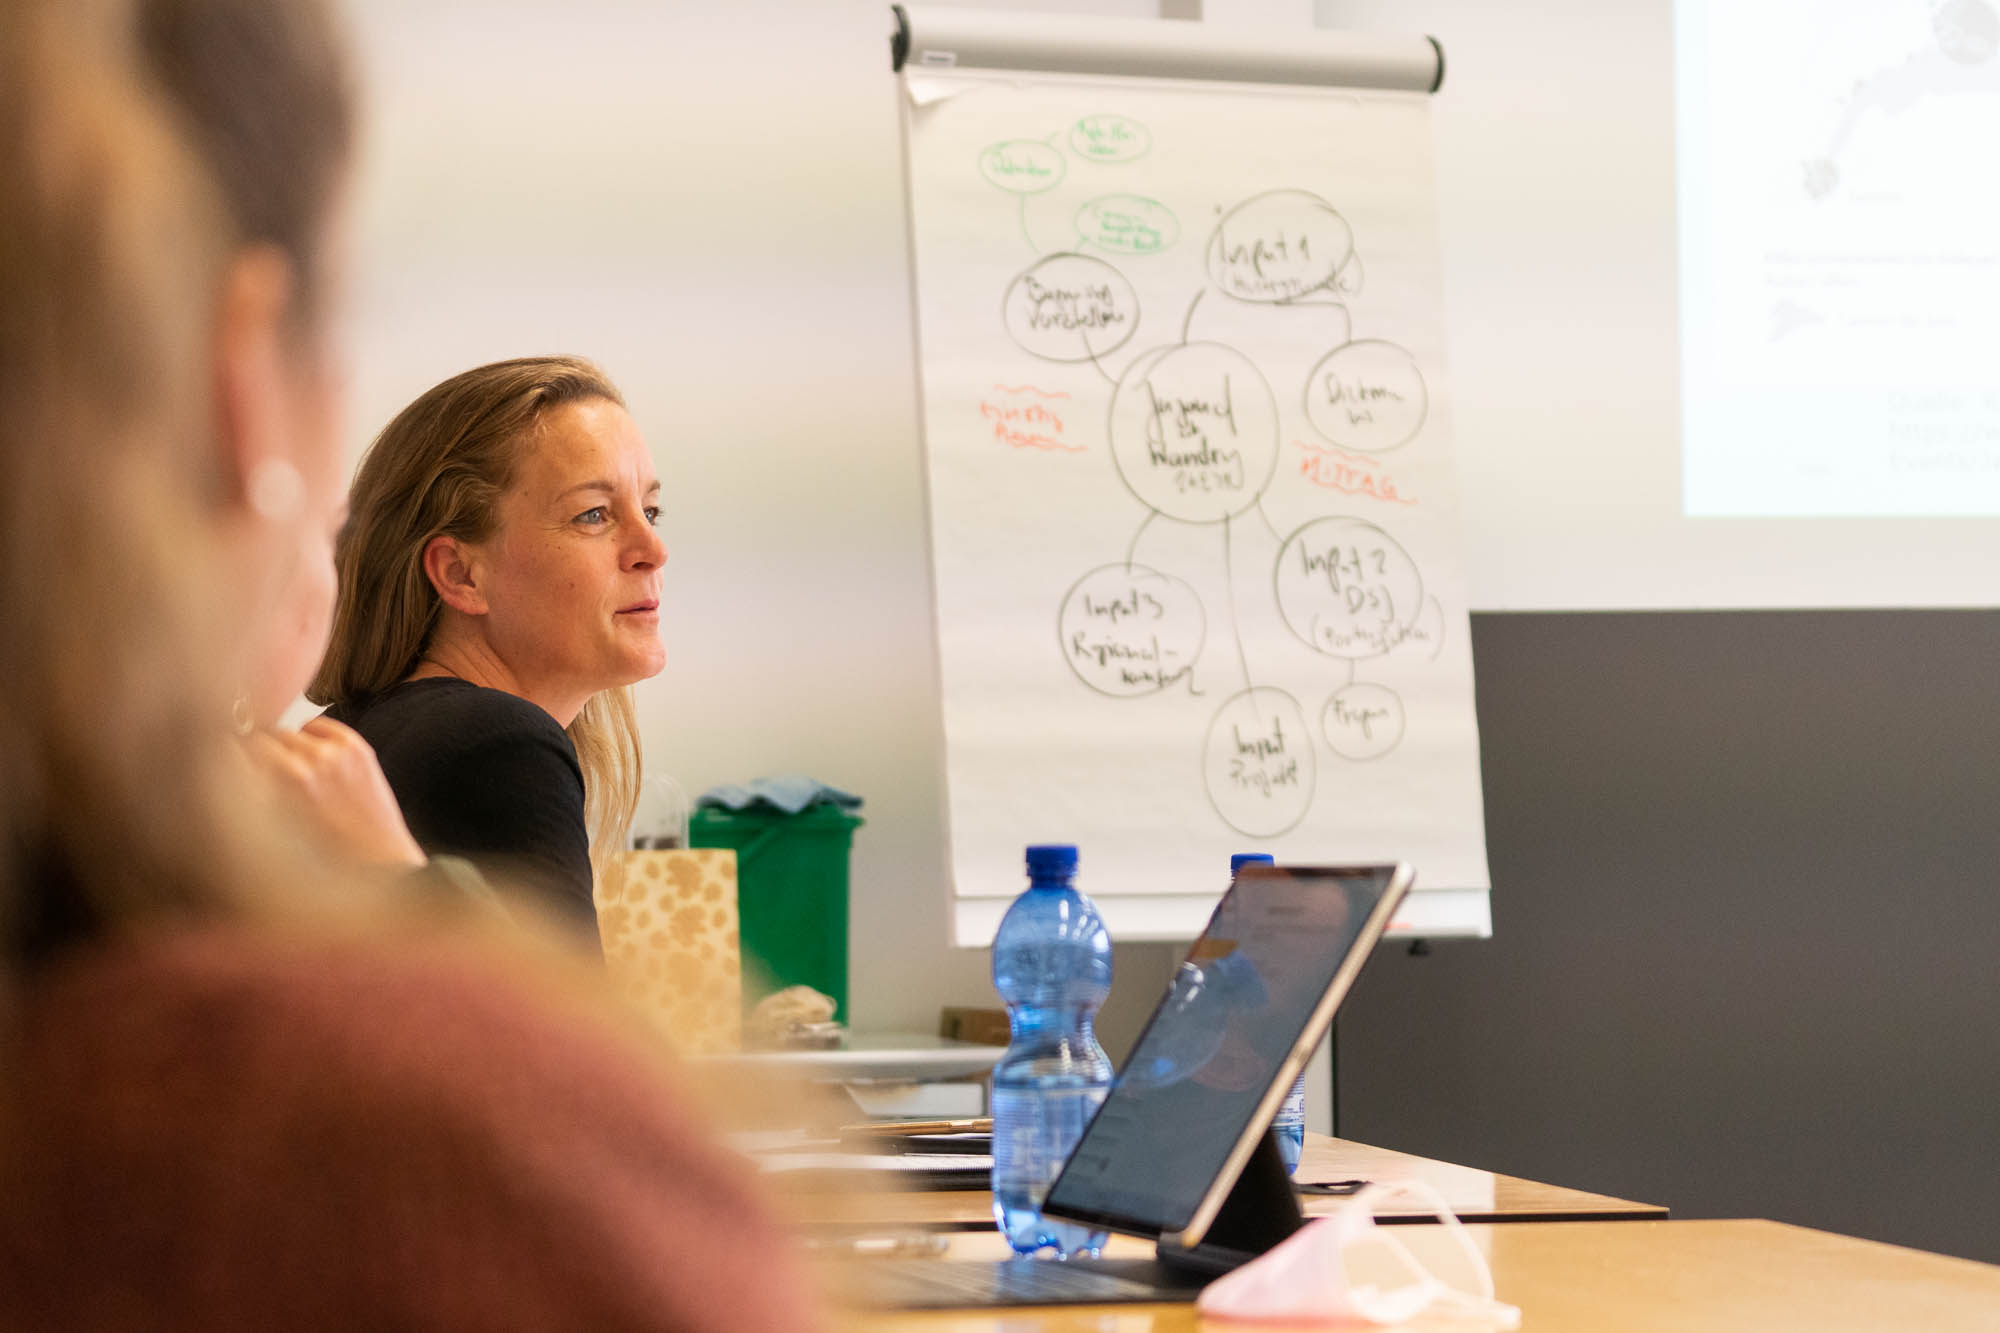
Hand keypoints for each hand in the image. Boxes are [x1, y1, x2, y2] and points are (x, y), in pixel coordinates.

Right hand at [246, 716, 426, 869]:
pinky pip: (318, 726)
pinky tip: (309, 757)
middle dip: (256, 752)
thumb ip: (251, 792)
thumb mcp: (275, 828)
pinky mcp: (357, 748)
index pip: (240, 745)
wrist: (375, 861)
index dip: (231, 755)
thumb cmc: (323, 856)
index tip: (229, 761)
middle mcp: (311, 760)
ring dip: (282, 746)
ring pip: (289, 731)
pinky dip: (309, 736)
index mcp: (285, 781)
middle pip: (263, 735)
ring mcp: (337, 751)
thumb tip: (228, 764)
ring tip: (288, 772)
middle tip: (257, 771)